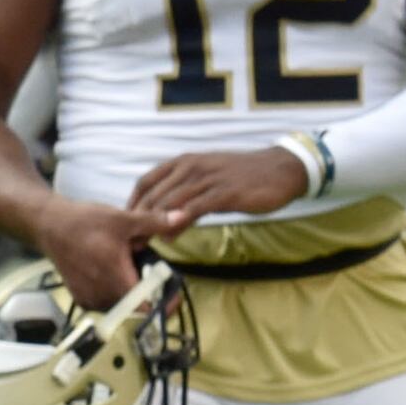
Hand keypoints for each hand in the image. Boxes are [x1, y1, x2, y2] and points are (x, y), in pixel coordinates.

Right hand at [32, 193, 181, 310]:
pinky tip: (110, 271)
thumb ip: (154, 222)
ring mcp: (90, 299)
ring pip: (122, 305)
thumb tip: (183, 215)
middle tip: (148, 269)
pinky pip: (107, 302)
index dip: (163, 305)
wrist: (49, 226)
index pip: (146, 308)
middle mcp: (102, 295)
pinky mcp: (81, 298)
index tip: (172, 294)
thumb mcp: (123, 219)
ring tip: (126, 267)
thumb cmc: (85, 222)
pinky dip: (114, 291)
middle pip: (136, 306)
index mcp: (115, 278)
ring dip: (129, 291)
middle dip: (146, 290)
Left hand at [125, 146, 309, 224]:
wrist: (280, 169)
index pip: (146, 181)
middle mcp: (191, 167)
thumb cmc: (242, 177)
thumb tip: (165, 221)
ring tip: (144, 241)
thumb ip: (185, 196)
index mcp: (184, 162)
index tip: (125, 224)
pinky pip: (195, 207)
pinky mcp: (224, 192)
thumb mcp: (208, 180)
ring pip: (171, 201)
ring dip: (154, 222)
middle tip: (129, 240)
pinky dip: (180, 221)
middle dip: (138, 218)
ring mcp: (207, 179)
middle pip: (154, 194)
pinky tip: (170, 235)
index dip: (132, 202)